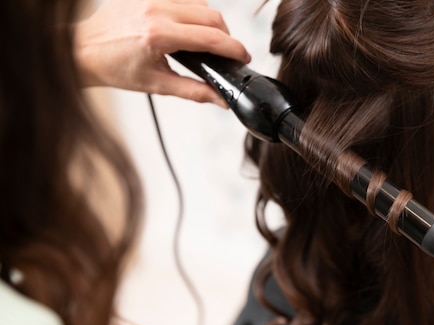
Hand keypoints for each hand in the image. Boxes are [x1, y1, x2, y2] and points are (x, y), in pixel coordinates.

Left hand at [74, 0, 250, 104]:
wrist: (83, 50)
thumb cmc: (115, 68)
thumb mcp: (158, 85)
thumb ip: (195, 92)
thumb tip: (221, 100)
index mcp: (159, 35)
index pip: (211, 38)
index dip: (234, 48)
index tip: (244, 56)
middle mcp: (156, 10)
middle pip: (212, 16)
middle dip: (226, 35)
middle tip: (226, 52)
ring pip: (200, 3)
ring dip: (210, 21)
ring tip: (206, 40)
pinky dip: (193, 11)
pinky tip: (188, 27)